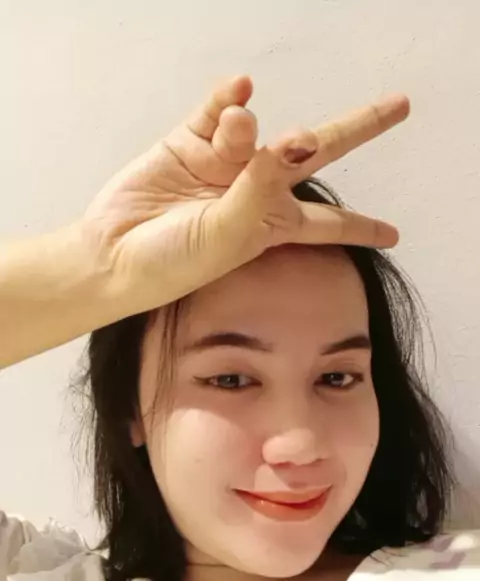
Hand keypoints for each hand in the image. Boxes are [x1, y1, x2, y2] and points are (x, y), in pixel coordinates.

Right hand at [83, 75, 409, 307]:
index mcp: (272, 226)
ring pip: (257, 128)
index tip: (394, 235)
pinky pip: (219, 108)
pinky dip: (229, 96)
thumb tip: (288, 141)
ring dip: (250, 127)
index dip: (362, 227)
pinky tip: (238, 87)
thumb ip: (258, 191)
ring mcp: (223, 164)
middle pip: (318, 154)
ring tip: (235, 131)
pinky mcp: (190, 141)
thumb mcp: (227, 237)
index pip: (329, 224)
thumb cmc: (173, 263)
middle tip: (398, 106)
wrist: (114, 255)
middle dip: (356, 129)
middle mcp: (254, 191)